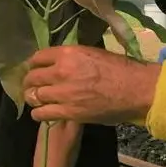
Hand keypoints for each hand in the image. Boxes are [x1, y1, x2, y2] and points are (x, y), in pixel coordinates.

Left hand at [23, 46, 158, 123]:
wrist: (136, 89)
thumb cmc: (121, 69)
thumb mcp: (93, 53)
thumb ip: (73, 58)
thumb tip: (62, 62)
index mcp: (68, 53)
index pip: (38, 57)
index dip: (34, 65)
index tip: (35, 69)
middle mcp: (61, 71)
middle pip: (33, 77)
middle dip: (30, 82)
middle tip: (31, 86)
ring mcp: (63, 93)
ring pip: (35, 95)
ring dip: (34, 98)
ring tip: (37, 100)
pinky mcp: (68, 112)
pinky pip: (42, 113)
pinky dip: (39, 113)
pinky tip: (42, 112)